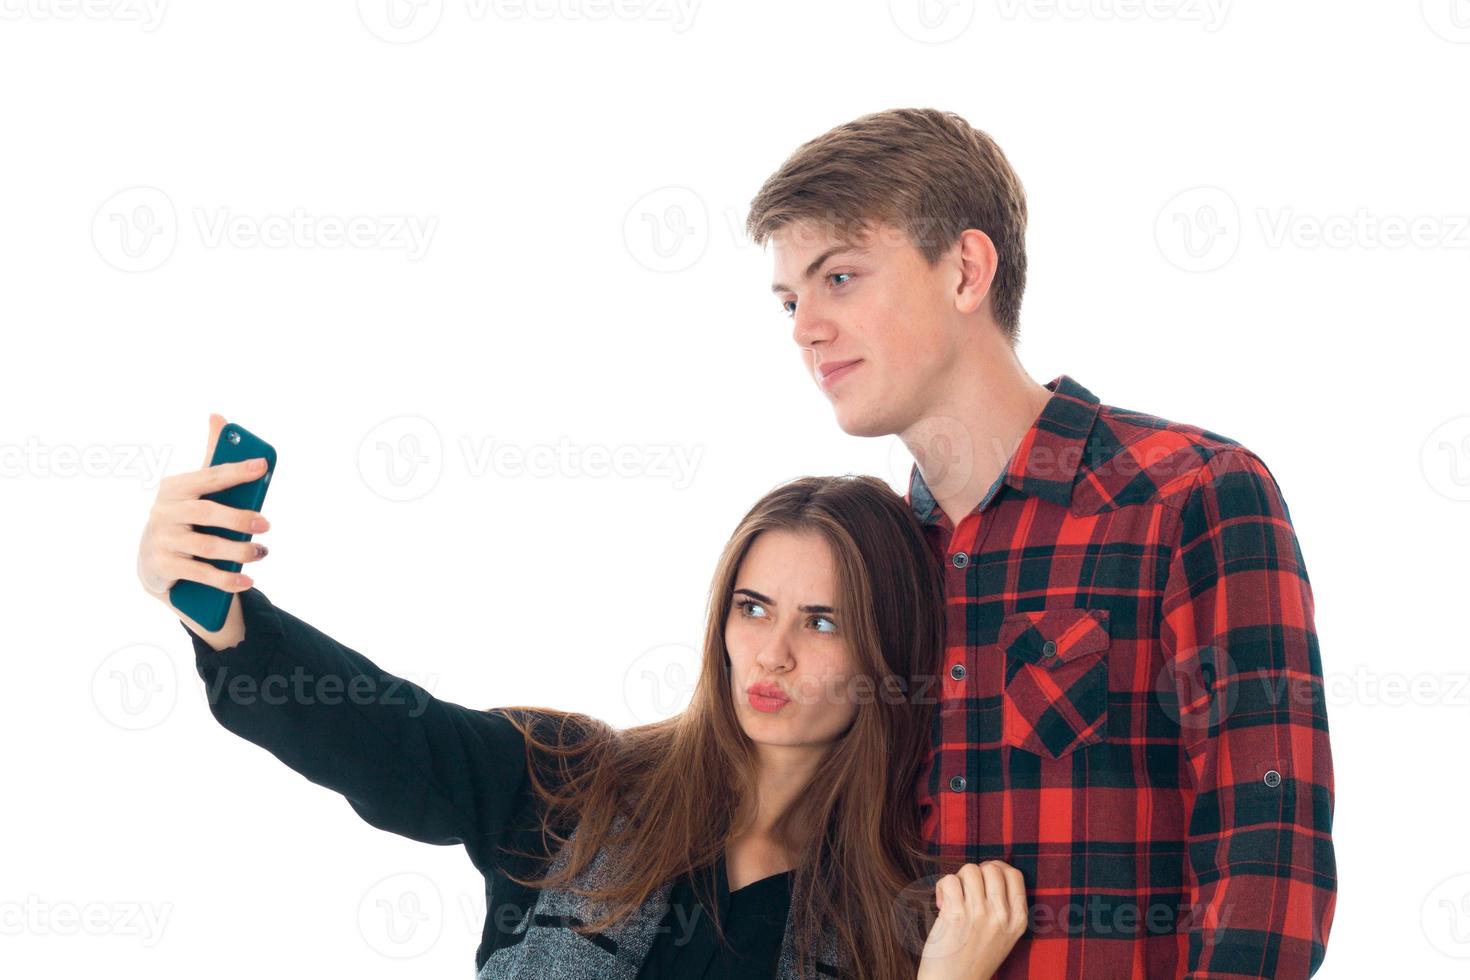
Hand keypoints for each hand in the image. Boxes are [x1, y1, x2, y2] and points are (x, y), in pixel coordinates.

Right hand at [137, 413, 271, 606]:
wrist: (154, 560)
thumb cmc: (186, 517)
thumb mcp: (196, 489)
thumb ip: (212, 460)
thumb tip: (218, 416)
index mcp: (176, 487)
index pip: (209, 476)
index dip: (236, 470)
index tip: (263, 465)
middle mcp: (164, 511)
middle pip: (207, 513)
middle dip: (239, 518)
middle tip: (267, 524)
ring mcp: (162, 539)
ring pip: (207, 546)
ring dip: (239, 552)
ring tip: (262, 552)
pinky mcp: (163, 566)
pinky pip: (200, 573)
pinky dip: (226, 579)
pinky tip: (247, 580)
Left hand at [916, 861, 1027, 979]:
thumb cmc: (974, 958)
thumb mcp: (1002, 935)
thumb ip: (1003, 907)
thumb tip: (989, 871)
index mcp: (1017, 921)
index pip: (1014, 875)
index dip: (996, 868)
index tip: (983, 879)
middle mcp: (1002, 916)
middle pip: (992, 868)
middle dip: (975, 873)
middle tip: (966, 890)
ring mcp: (980, 915)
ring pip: (970, 870)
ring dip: (957, 880)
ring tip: (953, 898)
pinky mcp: (956, 916)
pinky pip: (950, 880)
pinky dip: (942, 887)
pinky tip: (942, 904)